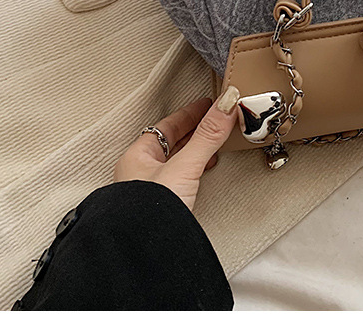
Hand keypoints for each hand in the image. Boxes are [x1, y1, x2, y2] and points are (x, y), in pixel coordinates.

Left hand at [114, 87, 239, 210]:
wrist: (144, 258)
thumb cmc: (150, 213)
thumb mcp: (184, 167)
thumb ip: (207, 136)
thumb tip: (226, 104)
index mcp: (137, 157)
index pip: (166, 126)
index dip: (189, 113)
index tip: (208, 104)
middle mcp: (141, 174)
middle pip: (171, 143)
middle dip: (195, 130)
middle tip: (216, 119)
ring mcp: (151, 193)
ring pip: (177, 162)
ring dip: (197, 150)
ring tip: (216, 143)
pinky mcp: (164, 210)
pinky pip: (183, 179)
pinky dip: (197, 169)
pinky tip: (207, 170)